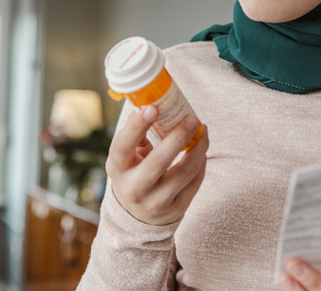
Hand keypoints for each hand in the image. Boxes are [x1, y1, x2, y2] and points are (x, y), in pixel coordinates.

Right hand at [105, 105, 208, 224]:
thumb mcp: (126, 158)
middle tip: (193, 119)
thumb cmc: (133, 173)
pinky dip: (201, 162)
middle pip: (158, 162)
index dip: (136, 127)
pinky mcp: (176, 209)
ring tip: (203, 131)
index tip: (152, 108)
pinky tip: (202, 149)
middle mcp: (134, 189)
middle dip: (178, 138)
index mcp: (118, 169)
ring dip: (199, 148)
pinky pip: (195, 182)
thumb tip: (153, 104)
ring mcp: (156, 202)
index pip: (123, 146)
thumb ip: (137, 135)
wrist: (138, 216)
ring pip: (184, 172)